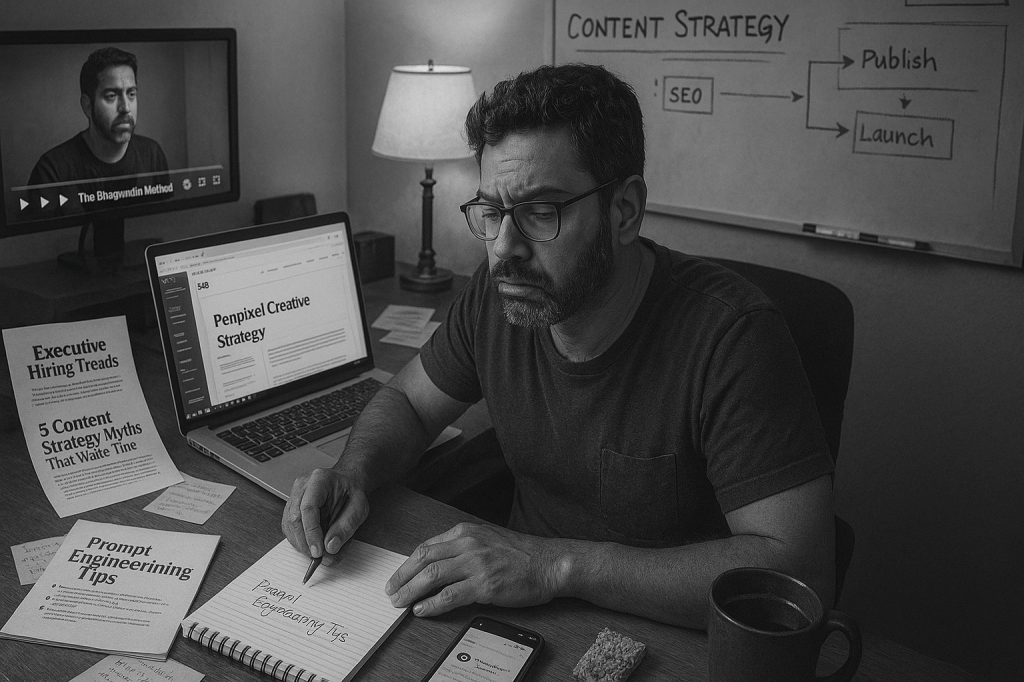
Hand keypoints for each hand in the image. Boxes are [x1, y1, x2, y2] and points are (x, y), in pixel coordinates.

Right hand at [281, 467, 368, 566]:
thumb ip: (346, 527)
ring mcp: (294, 496)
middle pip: (295, 518)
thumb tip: (330, 547)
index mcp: (319, 479)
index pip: (308, 507)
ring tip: (319, 554)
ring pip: (289, 526)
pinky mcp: (290, 508)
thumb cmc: (352, 493)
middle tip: (319, 558)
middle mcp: (302, 486)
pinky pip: (290, 529)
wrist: (346, 484)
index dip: (311, 532)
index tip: (318, 552)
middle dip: (306, 543)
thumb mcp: (359, 508)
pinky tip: (312, 546)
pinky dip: (300, 542)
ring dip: (302, 545)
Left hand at [385, 522, 565, 616]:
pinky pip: (450, 595)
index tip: (397, 577)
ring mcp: (477, 563)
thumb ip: (463, 548)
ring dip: (411, 591)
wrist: (550, 562)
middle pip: (424, 559)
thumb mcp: (487, 539)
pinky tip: (423, 610)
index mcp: (466, 532)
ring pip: (432, 576)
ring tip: (400, 603)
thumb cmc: (522, 554)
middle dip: (402, 578)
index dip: (407, 564)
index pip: (427, 547)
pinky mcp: (485, 583)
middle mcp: (469, 543)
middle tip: (391, 593)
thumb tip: (436, 566)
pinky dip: (432, 604)